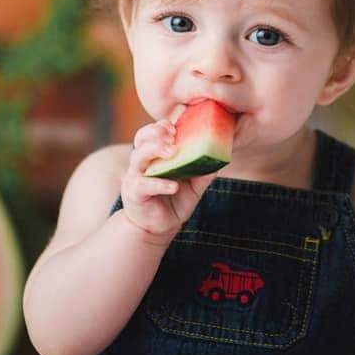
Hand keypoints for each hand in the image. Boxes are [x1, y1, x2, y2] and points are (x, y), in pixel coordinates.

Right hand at [120, 104, 219, 244]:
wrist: (158, 228)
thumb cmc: (175, 201)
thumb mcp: (194, 187)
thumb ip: (203, 172)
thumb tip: (220, 158)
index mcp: (154, 156)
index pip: (152, 133)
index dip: (161, 127)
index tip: (174, 127)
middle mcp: (142, 163)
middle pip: (141, 139)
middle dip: (156, 134)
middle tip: (173, 137)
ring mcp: (136, 177)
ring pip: (138, 157)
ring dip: (155, 150)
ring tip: (173, 153)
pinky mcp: (134, 194)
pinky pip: (143, 185)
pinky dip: (159, 184)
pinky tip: (173, 186)